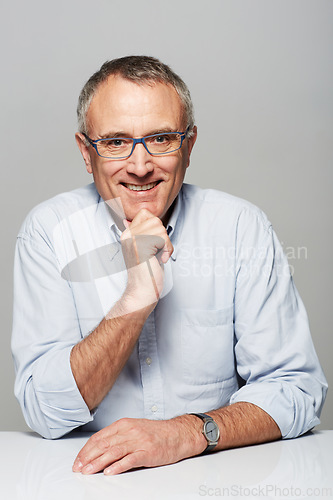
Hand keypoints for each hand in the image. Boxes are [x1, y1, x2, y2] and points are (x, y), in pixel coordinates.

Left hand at [72, 416, 205, 474]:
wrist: (178, 434)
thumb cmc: (156, 433)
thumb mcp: (134, 428)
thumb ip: (117, 436)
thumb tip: (98, 448)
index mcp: (124, 424)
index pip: (99, 437)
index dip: (86, 450)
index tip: (78, 460)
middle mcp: (130, 431)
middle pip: (104, 444)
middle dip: (88, 457)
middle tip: (78, 468)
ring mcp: (139, 441)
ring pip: (113, 452)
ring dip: (98, 463)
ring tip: (88, 471)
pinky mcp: (147, 452)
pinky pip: (130, 460)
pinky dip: (118, 466)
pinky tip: (109, 472)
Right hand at [120, 209, 172, 307]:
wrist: (142, 292)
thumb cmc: (147, 272)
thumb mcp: (144, 248)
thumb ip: (142, 233)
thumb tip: (131, 219)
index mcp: (127, 234)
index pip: (145, 213)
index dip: (156, 226)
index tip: (155, 243)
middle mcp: (127, 235)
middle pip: (155, 219)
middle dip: (163, 236)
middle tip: (158, 251)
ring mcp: (133, 240)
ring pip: (160, 228)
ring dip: (166, 244)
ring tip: (159, 256)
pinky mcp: (141, 246)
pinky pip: (162, 238)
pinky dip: (167, 249)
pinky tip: (160, 260)